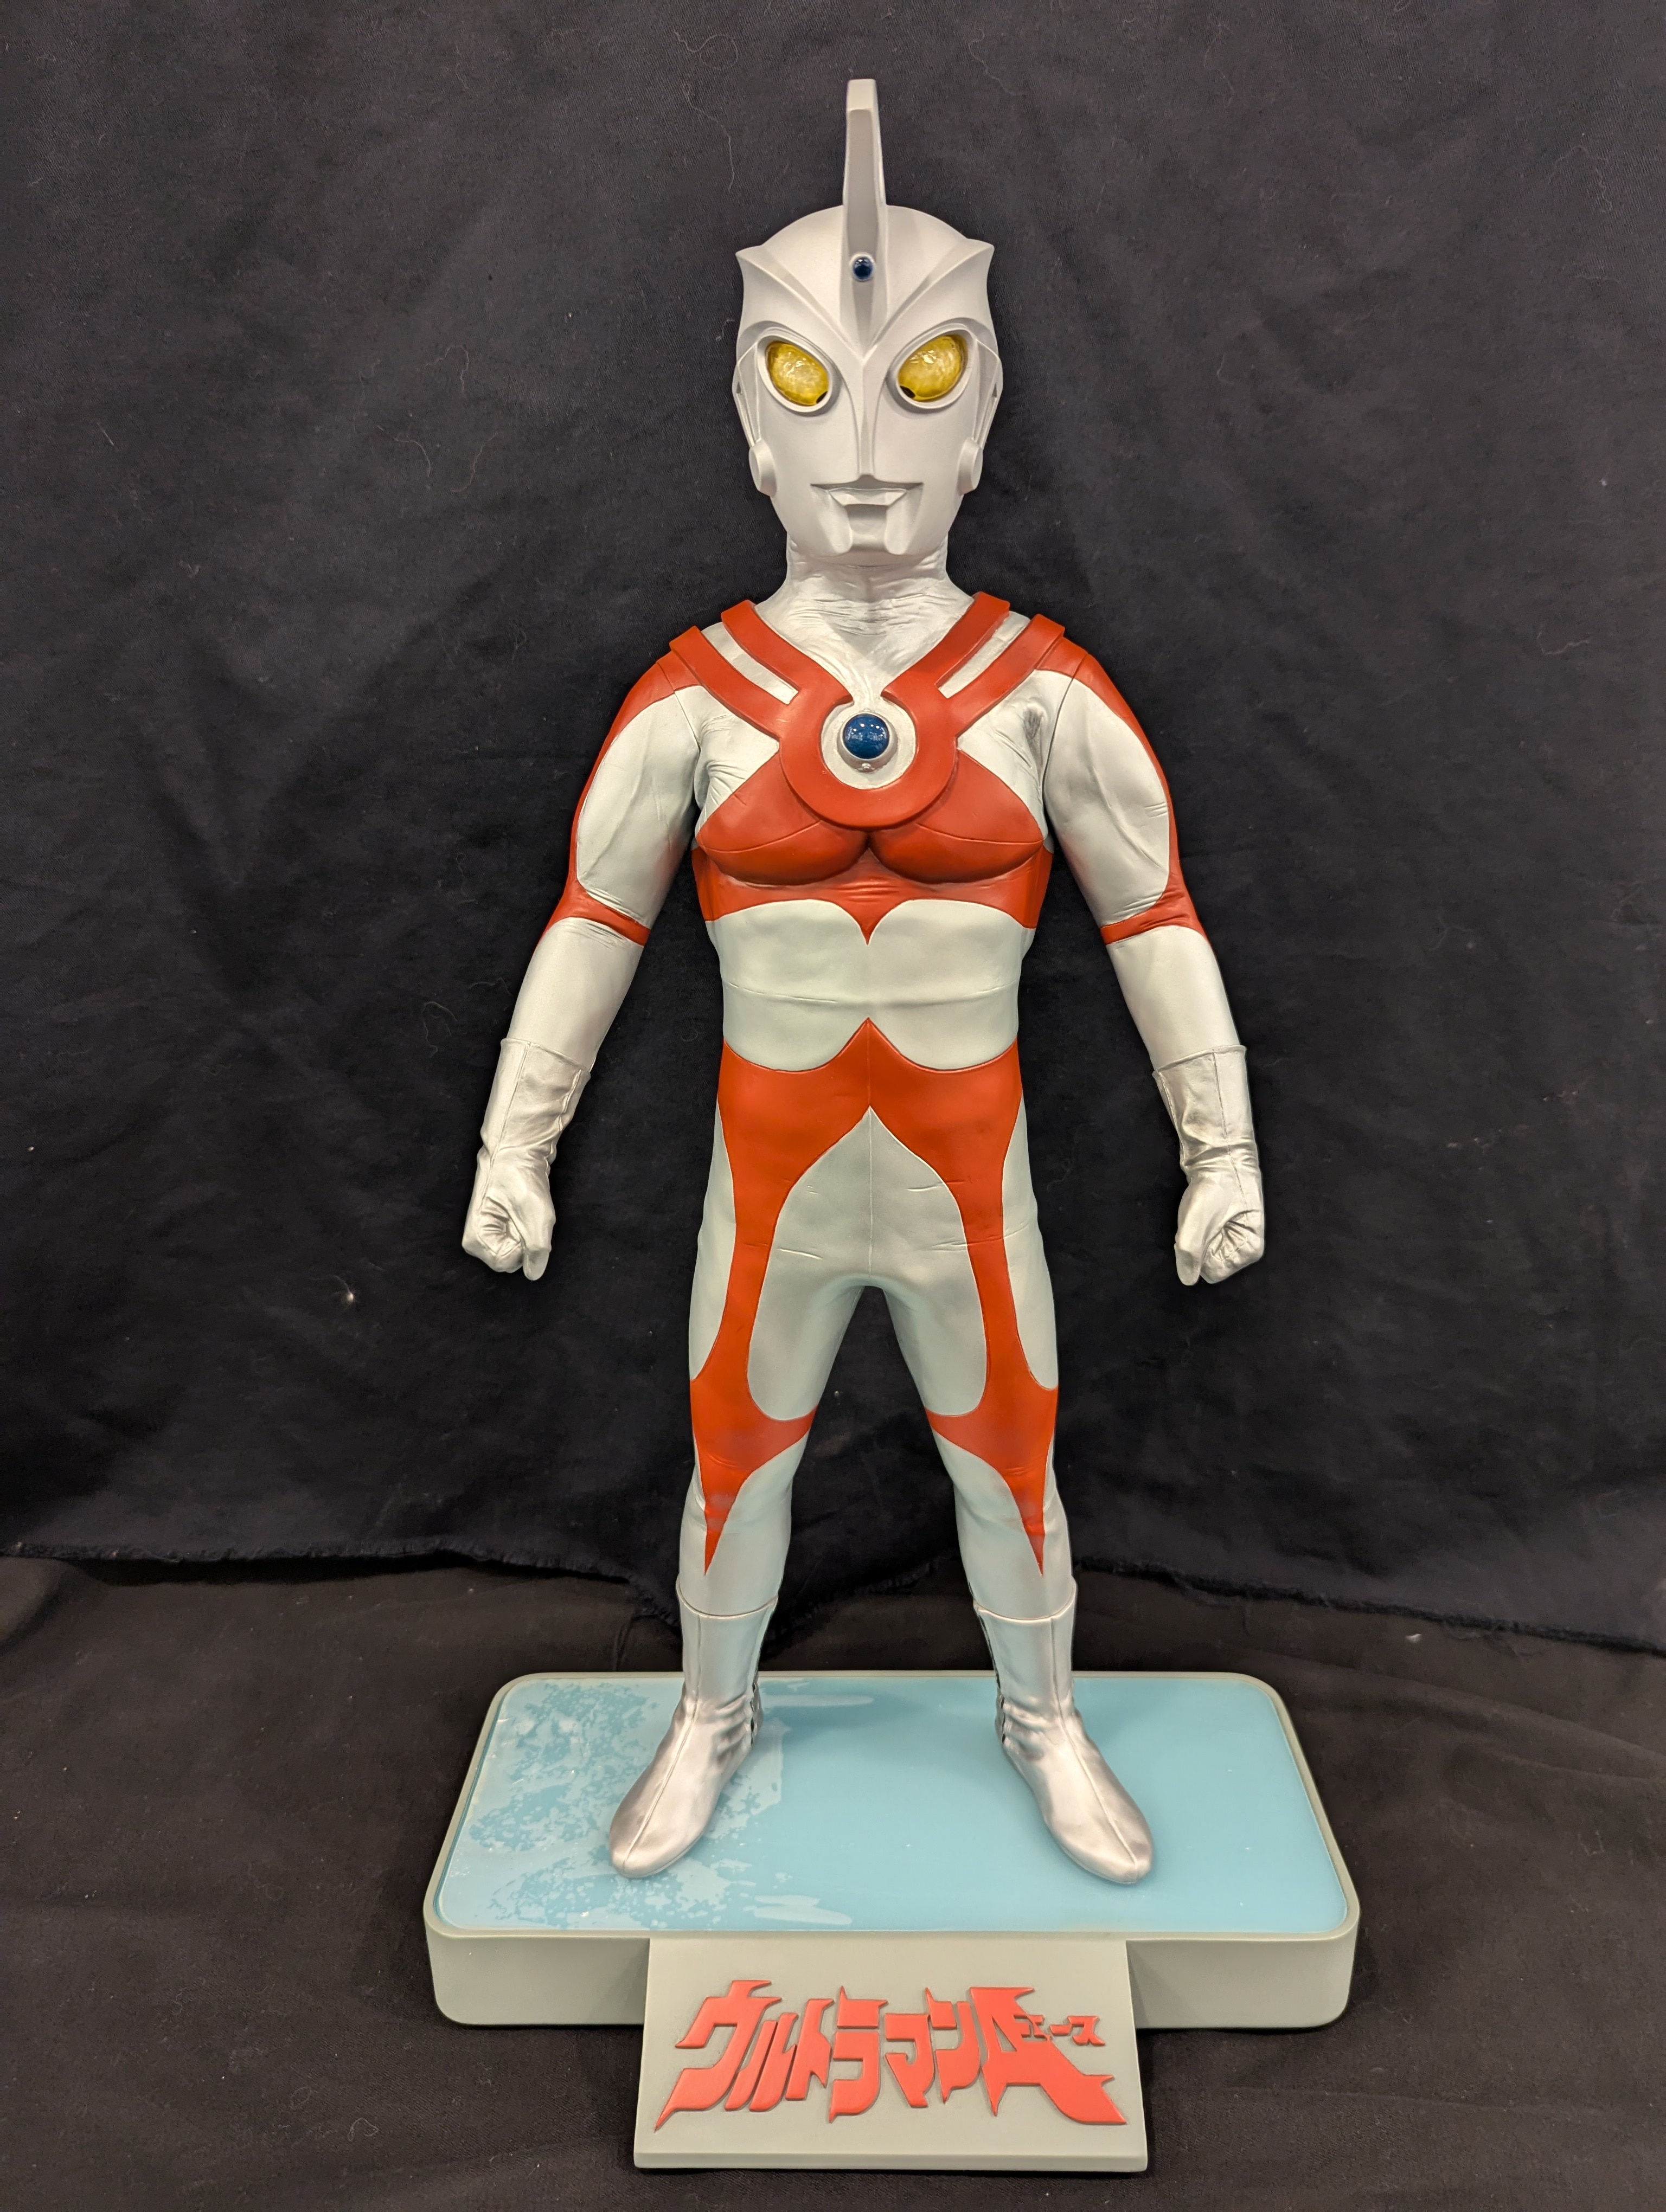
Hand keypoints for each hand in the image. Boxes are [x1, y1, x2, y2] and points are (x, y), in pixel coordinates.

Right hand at [462, 1148, 554, 1279]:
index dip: (523, 1246)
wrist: (518, 1149)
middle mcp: (477, 1241)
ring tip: (526, 1210)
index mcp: (475, 1240)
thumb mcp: (537, 1218)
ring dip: (528, 1233)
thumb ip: (537, 1251)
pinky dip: (528, 1226)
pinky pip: (520, 1238)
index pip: (507, 1263)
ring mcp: (487, 1233)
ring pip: (518, 1249)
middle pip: (511, 1260)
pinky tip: (525, 1210)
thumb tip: (534, 1272)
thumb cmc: (522, 1180)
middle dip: (525, 1241)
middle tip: (525, 1215)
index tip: (522, 1220)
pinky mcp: (498, 1226)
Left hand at [1174, 1168, 1263, 1286]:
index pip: (1212, 1272)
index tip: (1202, 1228)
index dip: (1199, 1253)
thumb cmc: (1213, 1187)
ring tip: (1201, 1214)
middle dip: (1196, 1245)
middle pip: (1206, 1263)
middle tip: (1200, 1219)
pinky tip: (1199, 1212)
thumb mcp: (1197, 1221)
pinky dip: (1193, 1227)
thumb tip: (1187, 1279)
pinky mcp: (1223, 1227)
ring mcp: (1234, 1238)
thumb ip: (1190, 1254)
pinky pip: (1200, 1238)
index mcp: (1249, 1251)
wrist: (1218, 1154)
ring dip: (1193, 1236)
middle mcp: (1245, 1249)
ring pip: (1201, 1251)